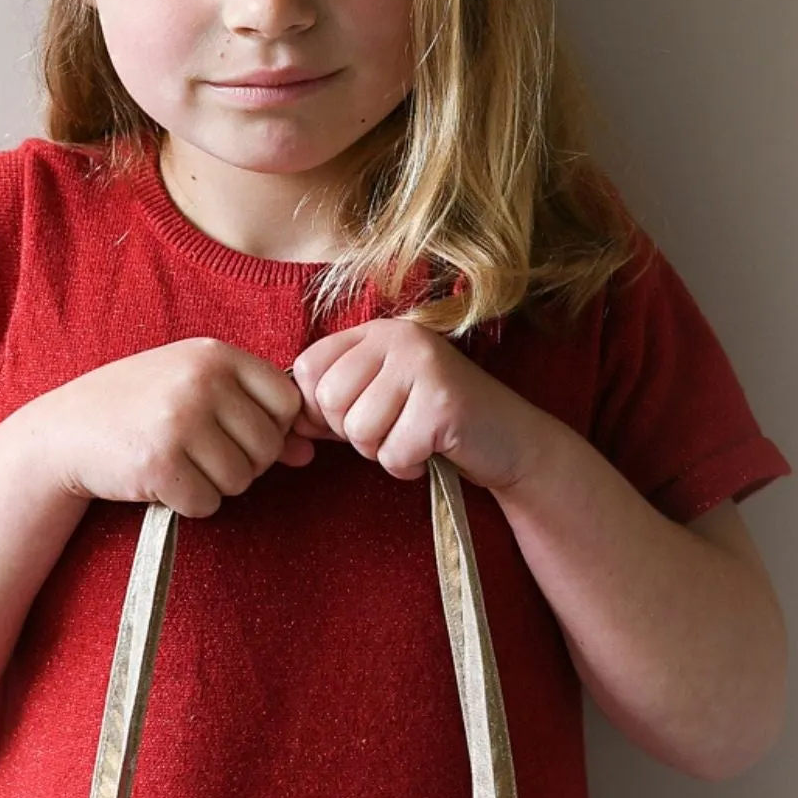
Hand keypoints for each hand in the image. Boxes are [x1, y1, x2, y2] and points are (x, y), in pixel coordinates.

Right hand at [29, 338, 315, 516]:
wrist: (64, 431)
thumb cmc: (139, 408)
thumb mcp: (197, 393)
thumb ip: (254, 414)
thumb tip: (308, 452)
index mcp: (216, 355)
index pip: (288, 401)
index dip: (270, 427)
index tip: (235, 431)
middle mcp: (201, 382)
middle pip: (268, 447)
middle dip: (242, 462)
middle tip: (199, 452)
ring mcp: (179, 421)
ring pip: (242, 480)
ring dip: (215, 484)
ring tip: (177, 462)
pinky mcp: (159, 464)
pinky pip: (208, 503)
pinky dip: (188, 502)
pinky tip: (160, 480)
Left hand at [290, 318, 548, 490]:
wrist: (510, 441)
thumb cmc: (434, 422)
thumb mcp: (379, 399)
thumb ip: (334, 402)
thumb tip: (287, 422)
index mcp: (377, 331)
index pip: (308, 366)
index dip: (319, 408)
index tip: (354, 418)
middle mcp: (399, 337)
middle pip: (330, 399)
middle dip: (354, 433)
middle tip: (392, 430)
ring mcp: (424, 365)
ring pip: (359, 430)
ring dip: (382, 451)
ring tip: (413, 438)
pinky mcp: (443, 403)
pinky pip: (392, 453)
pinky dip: (408, 466)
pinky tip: (432, 450)